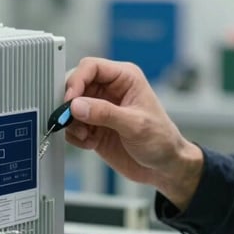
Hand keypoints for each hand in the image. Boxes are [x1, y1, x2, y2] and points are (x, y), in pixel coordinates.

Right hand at [64, 58, 202, 209]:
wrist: (163, 167)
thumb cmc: (161, 140)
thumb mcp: (135, 124)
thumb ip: (105, 113)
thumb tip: (77, 105)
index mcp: (125, 78)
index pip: (91, 67)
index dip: (77, 80)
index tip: (70, 99)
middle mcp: (110, 90)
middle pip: (76, 85)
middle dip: (70, 104)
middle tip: (71, 120)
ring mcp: (100, 108)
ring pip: (70, 106)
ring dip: (72, 122)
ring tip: (85, 135)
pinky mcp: (94, 126)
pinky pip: (72, 125)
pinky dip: (75, 136)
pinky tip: (90, 143)